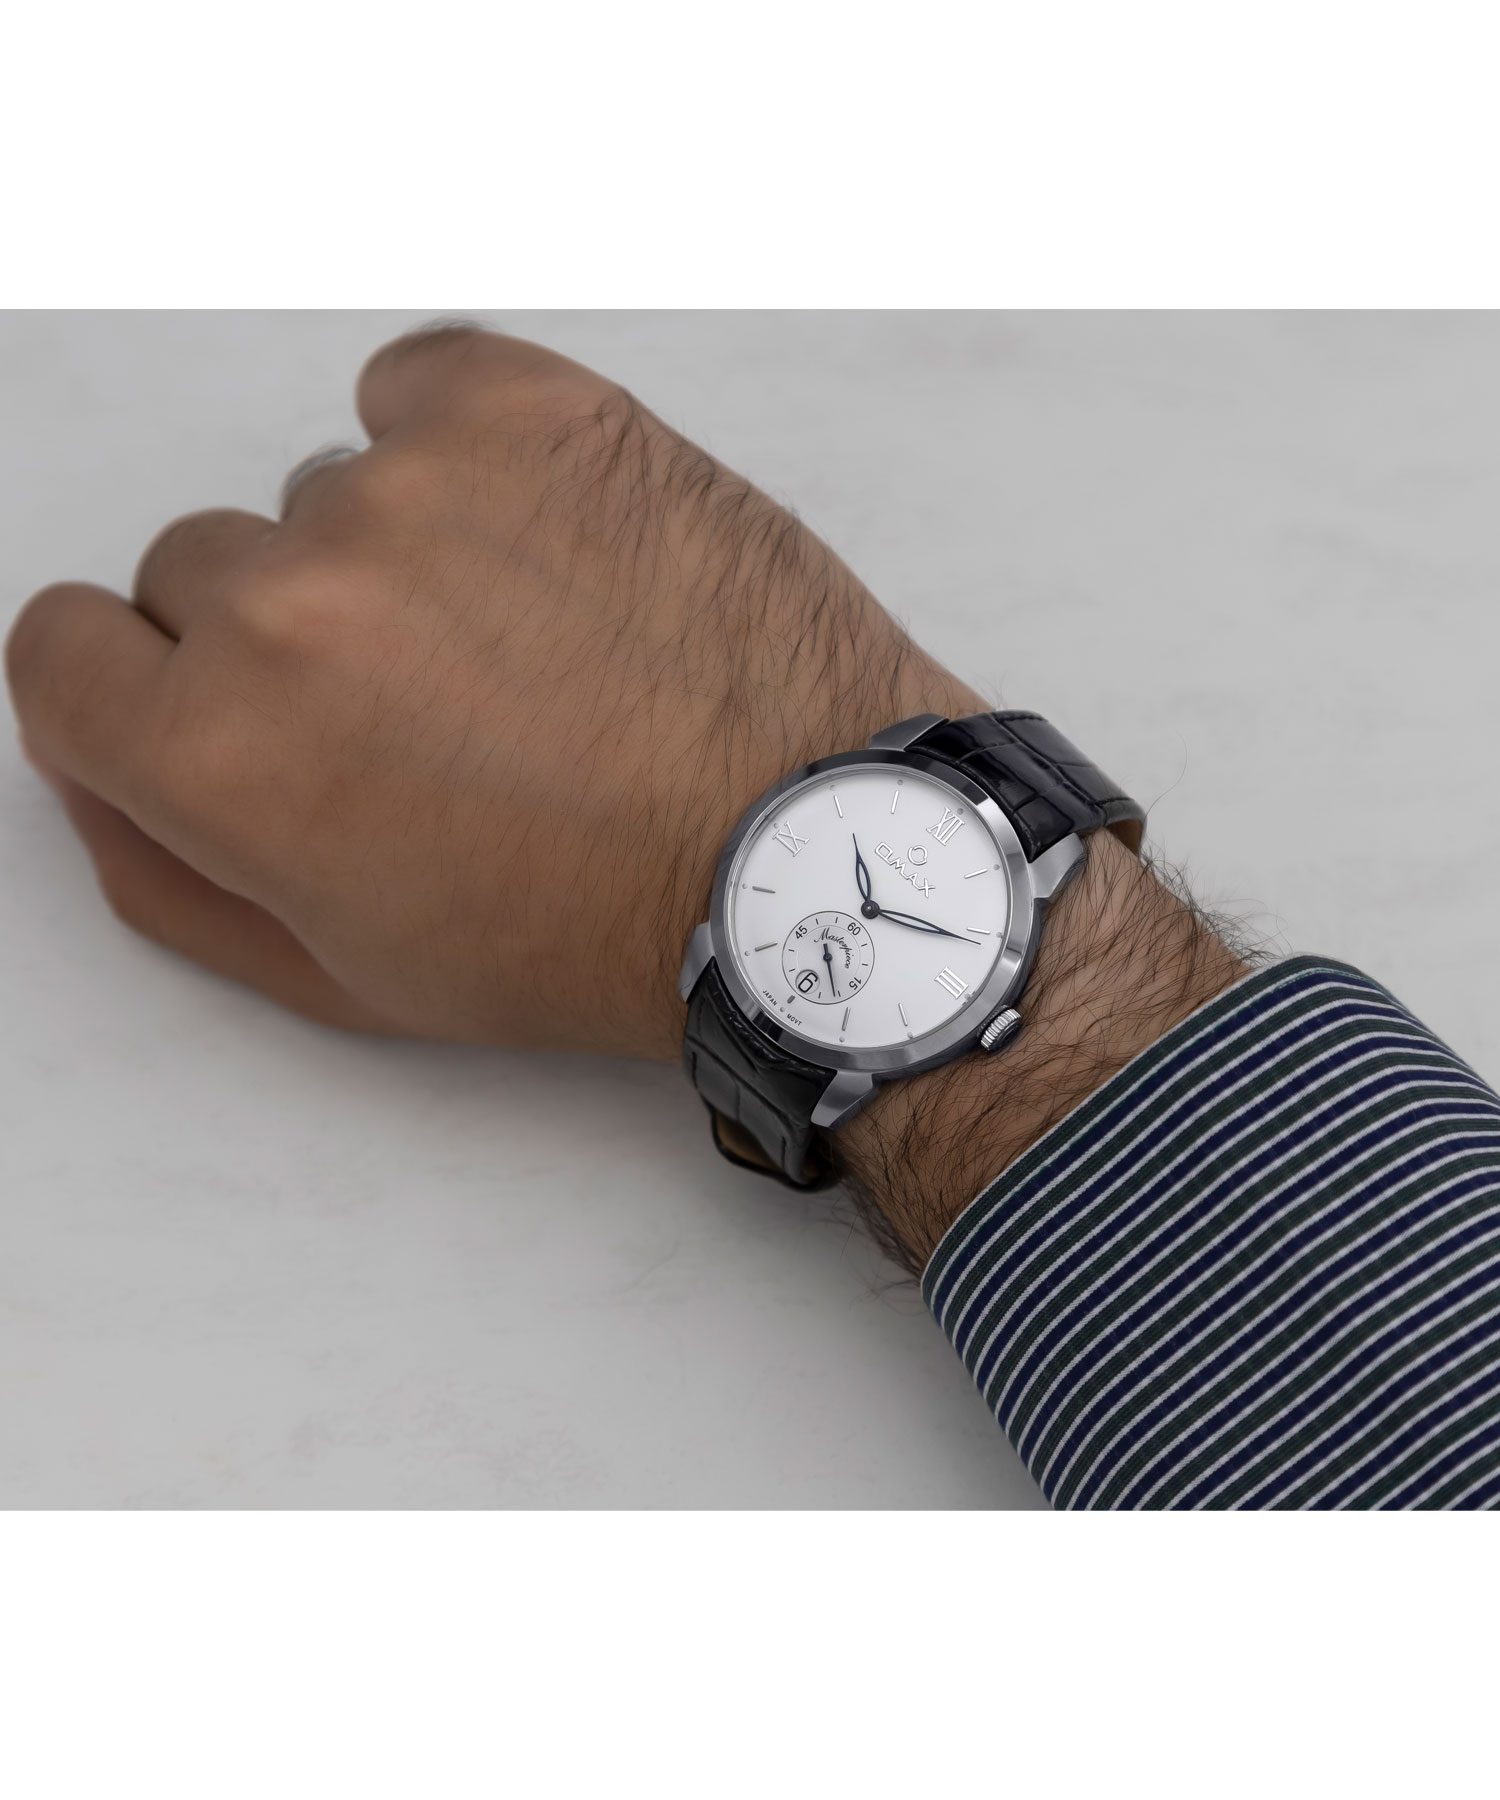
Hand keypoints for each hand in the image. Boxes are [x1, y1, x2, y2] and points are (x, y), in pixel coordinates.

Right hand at [6, 326, 980, 1059]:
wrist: (798, 852)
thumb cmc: (596, 929)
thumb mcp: (348, 973)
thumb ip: (171, 874)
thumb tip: (96, 772)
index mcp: (220, 753)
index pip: (57, 651)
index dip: (140, 692)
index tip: (219, 710)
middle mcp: (288, 602)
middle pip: (198, 571)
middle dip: (282, 642)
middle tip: (424, 711)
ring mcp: (411, 488)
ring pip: (322, 494)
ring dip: (393, 559)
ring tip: (528, 649)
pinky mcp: (529, 409)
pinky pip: (416, 393)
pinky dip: (459, 454)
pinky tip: (544, 547)